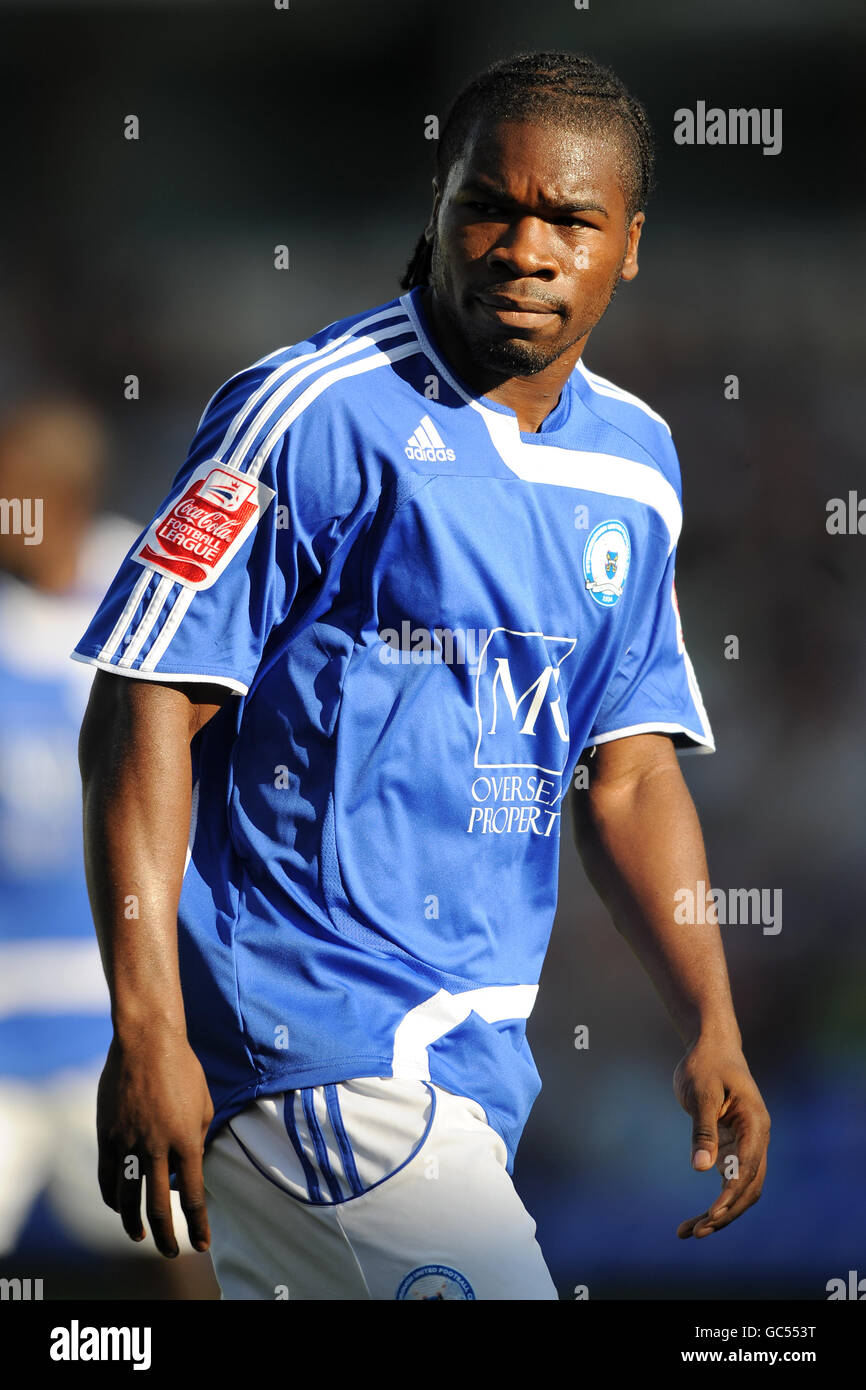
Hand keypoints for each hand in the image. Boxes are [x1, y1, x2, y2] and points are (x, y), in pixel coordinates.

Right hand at [97, 1030, 214, 1256]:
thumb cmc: (183, 1069)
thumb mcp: (204, 1103)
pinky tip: (118, 1207)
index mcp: (187, 1140)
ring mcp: (130, 1142)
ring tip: (140, 1237)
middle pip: (159, 1206)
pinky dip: (112, 1198)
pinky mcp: (108, 1135)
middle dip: (166, 1236)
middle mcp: (158, 1146)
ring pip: (128, 1198)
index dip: (198, 1224)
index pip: (193, 1195)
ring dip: (134, 1224)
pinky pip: (108, 1177)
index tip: (202, 1243)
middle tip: (169, 1251)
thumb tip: (192, 1165)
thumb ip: (200, 1137)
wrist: (147, 1042)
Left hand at [673, 1039, 769, 1238]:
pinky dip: (717, 1200)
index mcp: (755, 1124)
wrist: (711, 1046)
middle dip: (725, 1213)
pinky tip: (696, 1217)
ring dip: (721, 1213)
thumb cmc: (706, 1065)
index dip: (730, 1194)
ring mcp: (748, 1145)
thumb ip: (703, 1130)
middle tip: (696, 1232)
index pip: (747, 1168)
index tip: (710, 1214)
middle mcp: (757, 1138)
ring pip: (742, 1189)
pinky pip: (730, 1180)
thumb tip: (700, 1168)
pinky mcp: (734, 1147)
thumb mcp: (701, 1093)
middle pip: (749, 1187)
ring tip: (689, 1232)